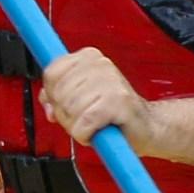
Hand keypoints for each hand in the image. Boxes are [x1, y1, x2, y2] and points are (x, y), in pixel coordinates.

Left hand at [39, 48, 155, 150]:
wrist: (147, 127)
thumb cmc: (115, 112)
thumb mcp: (82, 98)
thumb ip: (59, 95)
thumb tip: (46, 99)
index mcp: (89, 58)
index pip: (52, 72)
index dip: (52, 95)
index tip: (65, 104)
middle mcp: (101, 65)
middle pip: (59, 94)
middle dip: (66, 114)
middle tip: (84, 119)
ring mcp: (111, 81)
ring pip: (71, 109)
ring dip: (78, 126)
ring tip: (94, 125)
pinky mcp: (118, 101)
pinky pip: (84, 123)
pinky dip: (86, 135)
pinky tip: (98, 131)